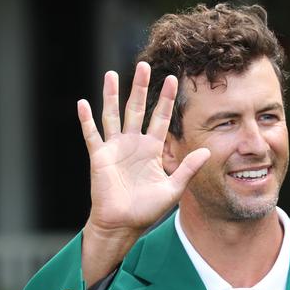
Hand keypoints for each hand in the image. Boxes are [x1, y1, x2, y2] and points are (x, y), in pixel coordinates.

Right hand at [77, 62, 209, 284]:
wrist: (123, 224)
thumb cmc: (146, 209)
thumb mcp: (172, 188)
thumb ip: (188, 168)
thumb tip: (207, 151)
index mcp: (151, 149)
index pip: (160, 118)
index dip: (166, 99)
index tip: (172, 79)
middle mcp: (133, 144)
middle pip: (136, 109)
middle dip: (140, 87)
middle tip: (144, 65)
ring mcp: (115, 149)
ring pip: (113, 115)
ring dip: (111, 95)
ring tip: (111, 74)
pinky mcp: (100, 157)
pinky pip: (92, 135)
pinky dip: (86, 120)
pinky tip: (83, 104)